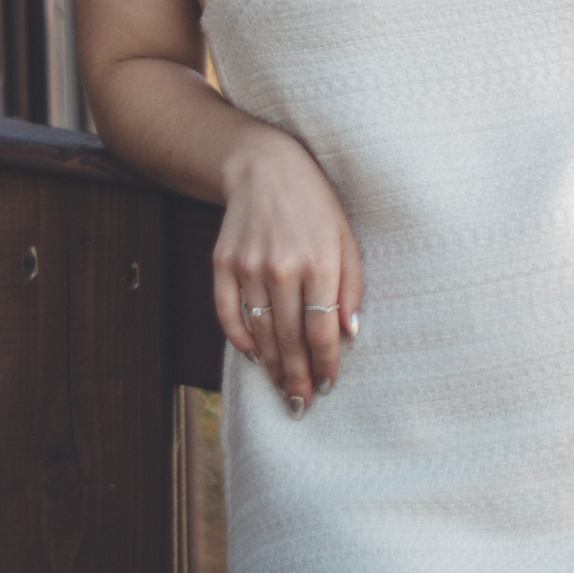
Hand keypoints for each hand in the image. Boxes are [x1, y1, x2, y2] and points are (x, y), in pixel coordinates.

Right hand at [213, 125, 364, 414]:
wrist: (266, 167)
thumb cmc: (316, 205)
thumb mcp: (347, 238)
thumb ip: (351, 286)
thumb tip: (350, 334)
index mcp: (320, 261)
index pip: (322, 330)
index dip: (325, 363)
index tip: (328, 386)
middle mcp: (283, 267)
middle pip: (289, 338)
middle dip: (297, 377)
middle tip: (301, 405)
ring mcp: (248, 266)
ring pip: (259, 332)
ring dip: (270, 366)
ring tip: (281, 388)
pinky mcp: (222, 263)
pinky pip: (228, 314)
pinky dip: (239, 340)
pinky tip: (254, 357)